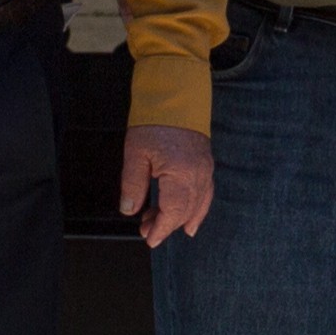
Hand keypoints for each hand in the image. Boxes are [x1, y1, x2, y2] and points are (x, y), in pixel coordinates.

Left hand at [120, 124, 214, 244]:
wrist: (176, 95)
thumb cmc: (154, 121)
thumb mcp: (135, 153)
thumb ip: (133, 184)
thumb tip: (129, 210)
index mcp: (180, 174)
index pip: (172, 211)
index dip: (161, 228)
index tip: (149, 238)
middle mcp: (198, 175)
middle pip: (185, 211)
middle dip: (166, 225)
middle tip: (145, 230)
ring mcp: (205, 170)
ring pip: (197, 205)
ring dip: (179, 218)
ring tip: (161, 225)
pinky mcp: (206, 164)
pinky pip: (205, 194)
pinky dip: (198, 210)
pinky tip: (190, 220)